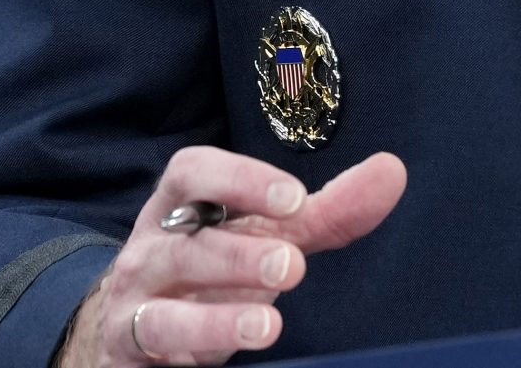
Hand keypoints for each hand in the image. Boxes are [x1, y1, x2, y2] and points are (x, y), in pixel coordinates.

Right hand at [55, 147, 406, 366]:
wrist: (131, 327)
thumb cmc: (211, 269)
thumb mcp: (262, 237)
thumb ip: (324, 213)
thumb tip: (391, 172)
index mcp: (179, 208)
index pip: (192, 173)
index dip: (240, 179)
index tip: (294, 197)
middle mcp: (150, 251)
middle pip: (183, 244)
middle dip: (236, 254)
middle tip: (291, 265)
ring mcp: (135, 308)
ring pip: (161, 313)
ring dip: (212, 320)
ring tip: (266, 325)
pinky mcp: (129, 354)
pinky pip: (152, 356)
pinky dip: (189, 359)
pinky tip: (224, 364)